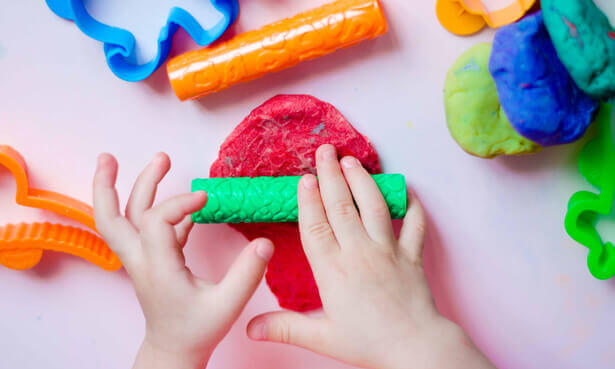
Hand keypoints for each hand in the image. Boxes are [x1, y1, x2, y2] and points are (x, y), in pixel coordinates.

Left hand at [93, 153, 273, 368]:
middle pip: (111, 216)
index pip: (156, 220)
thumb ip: (246, 273)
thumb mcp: (227, 305)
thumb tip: (264, 243)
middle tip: (111, 156)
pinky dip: (161, 209)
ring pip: (125, 218)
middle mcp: (141, 260)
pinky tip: (186, 203)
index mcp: (156, 268)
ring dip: (133, 189)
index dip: (179, 202)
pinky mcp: (154, 260)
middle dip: (107, 184)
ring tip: (158, 161)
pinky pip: (150, 228)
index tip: (205, 198)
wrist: (174, 351)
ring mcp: (144, 259)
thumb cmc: (196, 330)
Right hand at [247, 144, 494, 368]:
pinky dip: (412, 206)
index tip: (305, 178)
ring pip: (374, 206)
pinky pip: (414, 225)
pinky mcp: (411, 255)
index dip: (309, 200)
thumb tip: (249, 328)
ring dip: (362, 181)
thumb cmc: (368, 343)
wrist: (415, 349)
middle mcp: (359, 253)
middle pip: (342, 206)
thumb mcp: (321, 338)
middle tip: (325, 151)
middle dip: (331, 175)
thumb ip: (284, 327)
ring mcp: (388, 250)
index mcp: (334, 270)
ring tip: (352, 161)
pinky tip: (406, 191)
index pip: (316, 226)